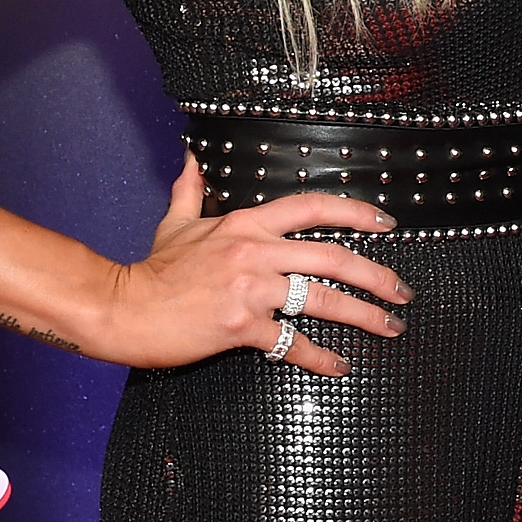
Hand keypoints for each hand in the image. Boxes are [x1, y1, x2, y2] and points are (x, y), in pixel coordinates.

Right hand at [80, 155, 411, 378]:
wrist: (120, 308)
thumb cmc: (150, 271)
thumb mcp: (175, 223)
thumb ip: (191, 189)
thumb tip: (192, 157)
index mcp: (246, 224)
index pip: (312, 207)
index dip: (355, 213)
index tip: (386, 224)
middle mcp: (254, 251)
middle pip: (332, 257)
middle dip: (376, 275)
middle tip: (401, 290)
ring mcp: (249, 289)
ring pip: (322, 298)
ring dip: (364, 315)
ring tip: (389, 326)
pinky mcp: (239, 325)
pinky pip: (290, 341)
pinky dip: (319, 356)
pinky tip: (339, 365)